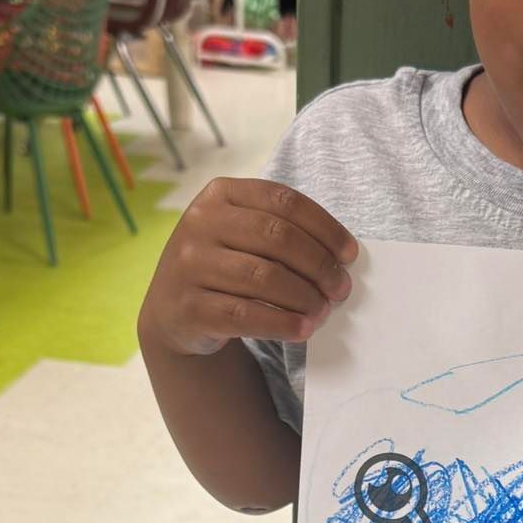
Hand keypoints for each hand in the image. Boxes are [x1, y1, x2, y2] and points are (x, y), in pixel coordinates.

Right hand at [139, 177, 357, 357]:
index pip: (284, 201)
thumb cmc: (224, 266)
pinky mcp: (188, 306)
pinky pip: (245, 315)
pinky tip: (303, 329)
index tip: (350, 254)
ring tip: (324, 311)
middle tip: (341, 289)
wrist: (172, 310)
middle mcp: (199, 223)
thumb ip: (282, 232)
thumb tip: (341, 258)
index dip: (325, 227)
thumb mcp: (242, 234)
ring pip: (263, 278)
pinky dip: (281, 323)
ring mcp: (189, 265)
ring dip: (305, 298)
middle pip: (277, 238)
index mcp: (220, 194)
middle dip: (319, 265)